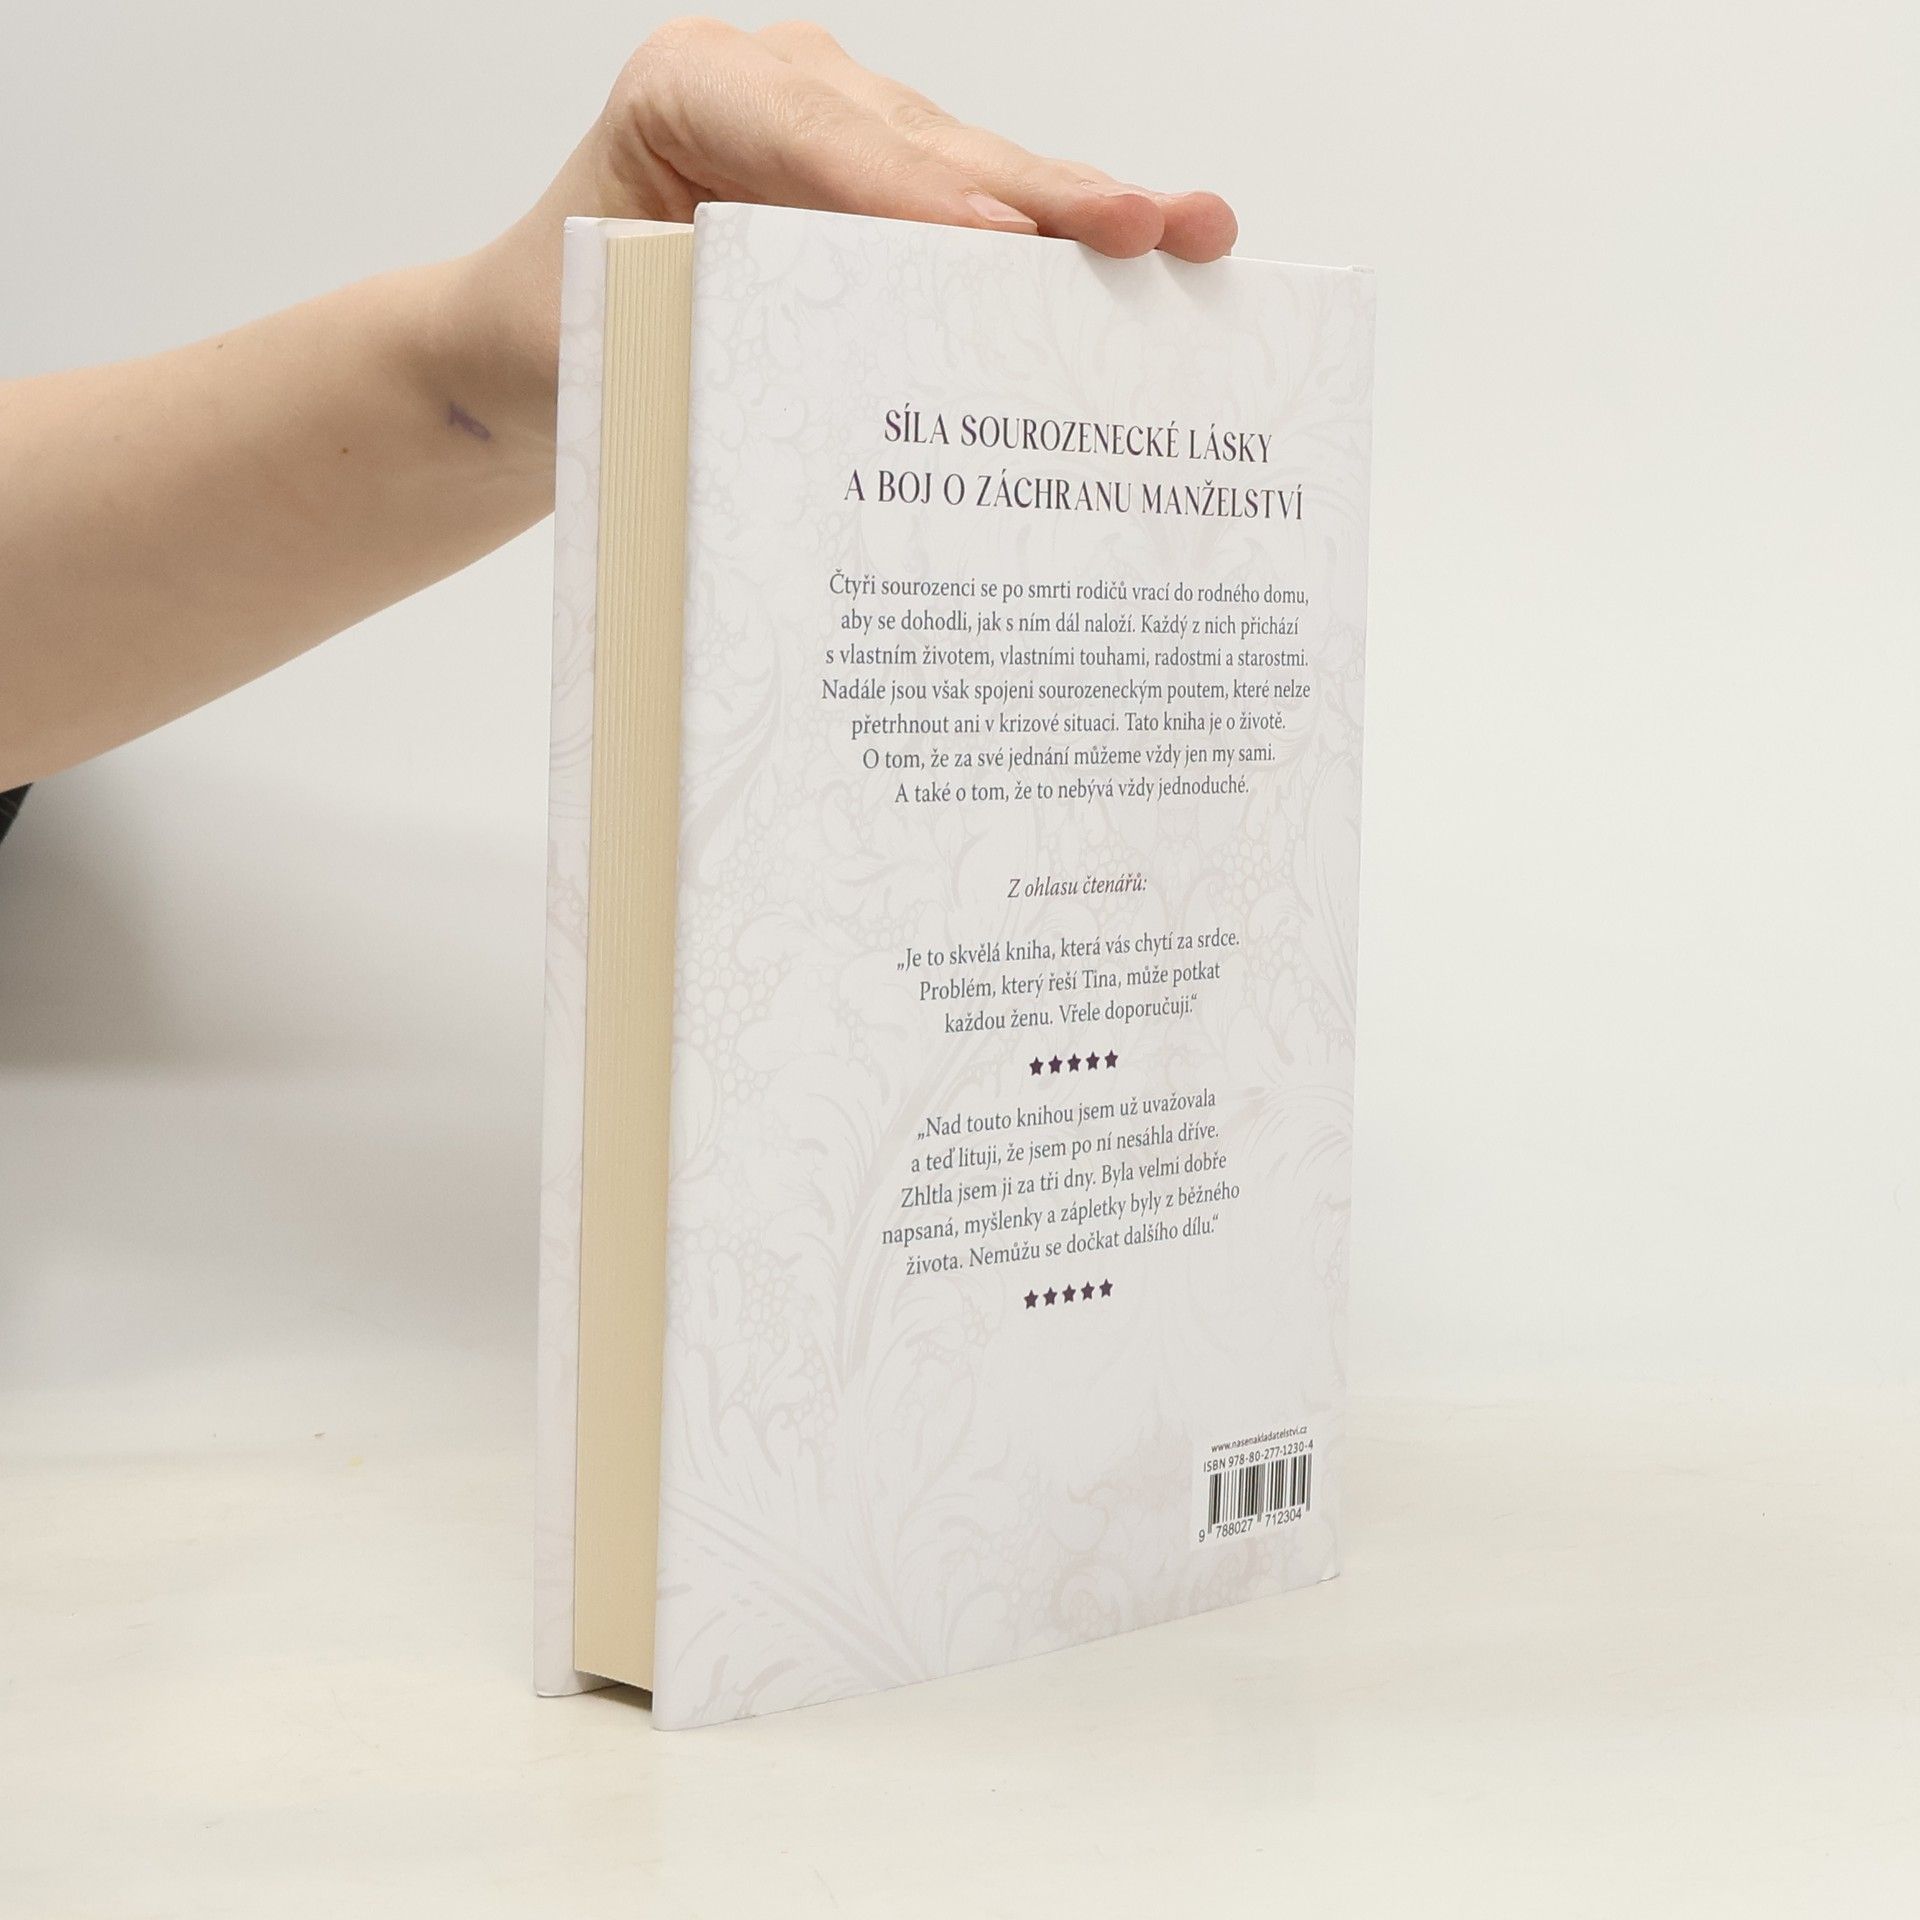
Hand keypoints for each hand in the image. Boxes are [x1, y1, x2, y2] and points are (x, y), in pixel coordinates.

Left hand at [454, 19, 1237, 447]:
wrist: (539, 335)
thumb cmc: (565, 334)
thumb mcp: (610, 339)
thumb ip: (714, 336)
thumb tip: (852, 406)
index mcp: (690, 93)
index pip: (813, 140)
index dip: (910, 192)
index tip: (995, 243)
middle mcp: (779, 85)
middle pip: (924, 144)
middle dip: (1036, 195)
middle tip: (1140, 230)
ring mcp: (844, 121)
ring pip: (973, 164)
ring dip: (1081, 209)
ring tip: (1187, 232)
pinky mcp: (887, 173)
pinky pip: (978, 197)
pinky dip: (1057, 232)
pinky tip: (1153, 238)